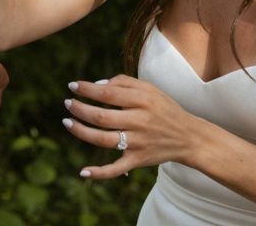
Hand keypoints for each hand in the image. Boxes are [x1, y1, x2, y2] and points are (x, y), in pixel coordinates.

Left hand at [63, 75, 201, 178]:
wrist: (189, 137)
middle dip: (80, 109)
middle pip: (102, 117)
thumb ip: (123, 83)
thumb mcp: (149, 89)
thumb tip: (96, 86)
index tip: (72, 86)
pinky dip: (100, 173)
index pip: (108, 94)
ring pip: (104, 140)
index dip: (87, 90)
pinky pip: (117, 169)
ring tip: (67, 122)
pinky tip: (83, 172)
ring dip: (81, 131)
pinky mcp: (138, 160)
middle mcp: (140, 121)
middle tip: (67, 103)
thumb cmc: (164, 108)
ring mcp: (138, 143)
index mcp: (142, 101)